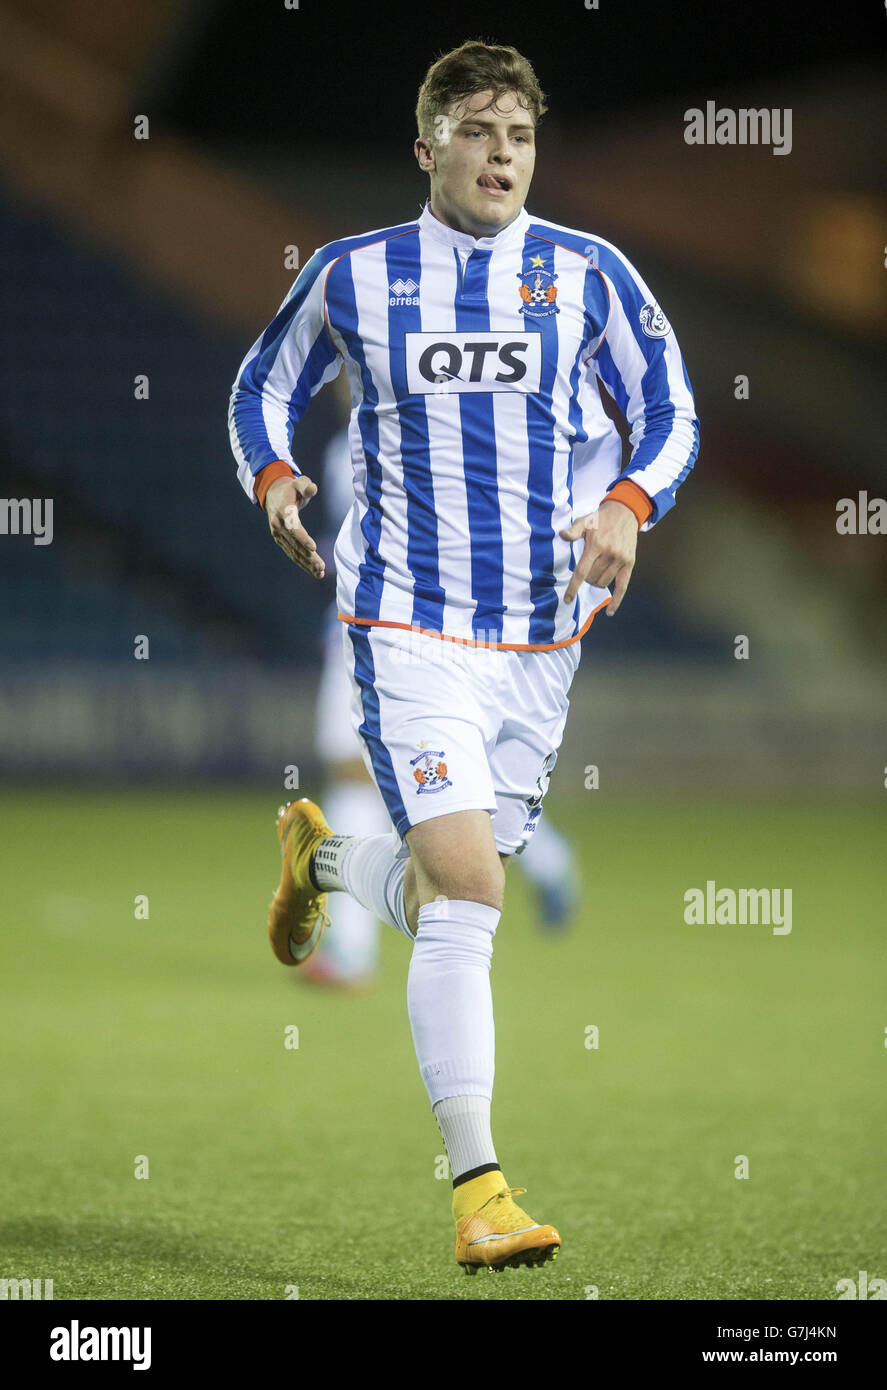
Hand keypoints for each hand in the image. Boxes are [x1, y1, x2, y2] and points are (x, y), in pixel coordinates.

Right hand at [265, 474, 324, 578]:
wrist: (273, 495)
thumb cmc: (291, 488)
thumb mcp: (299, 482)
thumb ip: (306, 485)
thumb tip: (312, 489)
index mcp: (283, 510)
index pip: (293, 526)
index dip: (302, 537)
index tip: (313, 547)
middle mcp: (278, 524)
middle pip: (295, 543)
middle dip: (308, 556)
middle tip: (321, 566)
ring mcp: (278, 534)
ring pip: (293, 551)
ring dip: (307, 563)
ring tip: (320, 572)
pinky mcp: (280, 540)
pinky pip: (292, 553)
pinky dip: (303, 563)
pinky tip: (314, 571)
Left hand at [559, 499, 638, 614]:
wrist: (625, 512)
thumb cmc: (600, 518)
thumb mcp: (584, 521)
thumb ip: (573, 531)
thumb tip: (562, 536)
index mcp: (596, 545)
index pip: (582, 572)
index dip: (573, 588)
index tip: (567, 600)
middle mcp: (609, 554)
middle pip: (592, 579)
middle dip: (586, 579)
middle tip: (586, 568)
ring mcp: (621, 560)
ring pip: (603, 584)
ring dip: (596, 583)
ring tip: (595, 571)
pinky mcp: (630, 563)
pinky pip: (623, 587)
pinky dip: (616, 601)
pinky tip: (609, 612)